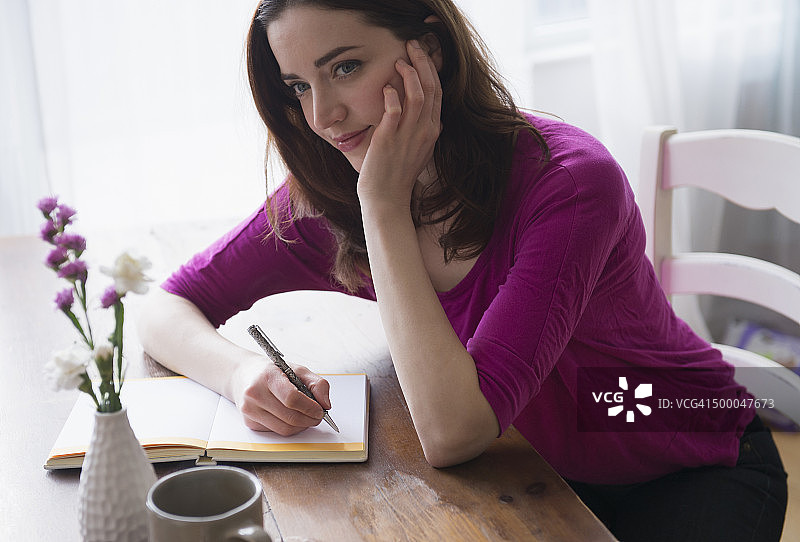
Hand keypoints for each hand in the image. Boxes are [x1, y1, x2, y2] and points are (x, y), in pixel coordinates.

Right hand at [230, 356, 331, 435]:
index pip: (291, 398)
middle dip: (309, 420)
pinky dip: (289, 428)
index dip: (310, 407)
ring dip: (301, 426)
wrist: (244, 374)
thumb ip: (317, 384)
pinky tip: (291, 417)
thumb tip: (326, 404)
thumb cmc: (272, 372)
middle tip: (318, 416)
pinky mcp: (249, 422)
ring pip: (284, 429)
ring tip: (306, 417)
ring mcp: (250, 410)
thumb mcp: (297, 369)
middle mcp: (255, 394)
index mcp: (268, 376)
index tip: (320, 410)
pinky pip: (276, 432)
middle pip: (289, 417)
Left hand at [357, 39, 442, 208]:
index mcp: (432, 130)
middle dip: (423, 62)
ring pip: (418, 95)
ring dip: (410, 74)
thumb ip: (423, 131)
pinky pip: (395, 111)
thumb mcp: (418, 150)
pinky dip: (392, 95)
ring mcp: (408, 135)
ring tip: (400, 60)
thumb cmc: (397, 174)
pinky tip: (387, 86)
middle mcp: (425, 131)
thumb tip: (428, 117)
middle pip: (432, 88)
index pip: (438, 92)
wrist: (387, 198)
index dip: (431, 69)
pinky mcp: (389, 140)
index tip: (420, 53)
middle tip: (411, 45)